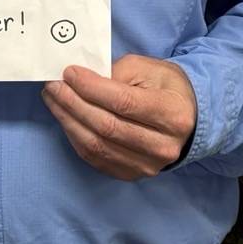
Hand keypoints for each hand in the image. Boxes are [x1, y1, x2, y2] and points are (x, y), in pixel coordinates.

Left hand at [41, 55, 196, 179]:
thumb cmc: (166, 88)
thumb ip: (117, 72)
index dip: (91, 88)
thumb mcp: (149, 69)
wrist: (189, 119)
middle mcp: (163, 146)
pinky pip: (95, 158)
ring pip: (97, 145)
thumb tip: (81, 80)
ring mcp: (147, 165)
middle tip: (53, 86)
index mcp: (172, 114)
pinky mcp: (132, 174)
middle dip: (73, 103)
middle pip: (107, 126)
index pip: (124, 102)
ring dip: (68, 121)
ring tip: (53, 100)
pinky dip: (75, 138)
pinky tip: (66, 119)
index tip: (69, 73)